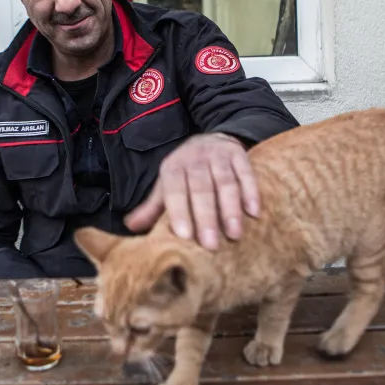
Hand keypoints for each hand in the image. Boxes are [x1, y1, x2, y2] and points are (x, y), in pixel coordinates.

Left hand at [124, 133, 259, 249]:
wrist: (212, 140)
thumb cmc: (187, 173)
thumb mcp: (167, 185)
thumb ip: (152, 207)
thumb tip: (130, 226)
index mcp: (174, 167)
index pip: (174, 190)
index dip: (179, 212)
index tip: (185, 236)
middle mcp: (195, 159)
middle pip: (201, 188)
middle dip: (206, 217)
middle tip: (210, 244)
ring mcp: (219, 156)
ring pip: (225, 182)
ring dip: (230, 209)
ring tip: (234, 235)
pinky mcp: (239, 155)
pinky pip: (246, 173)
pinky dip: (251, 192)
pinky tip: (253, 213)